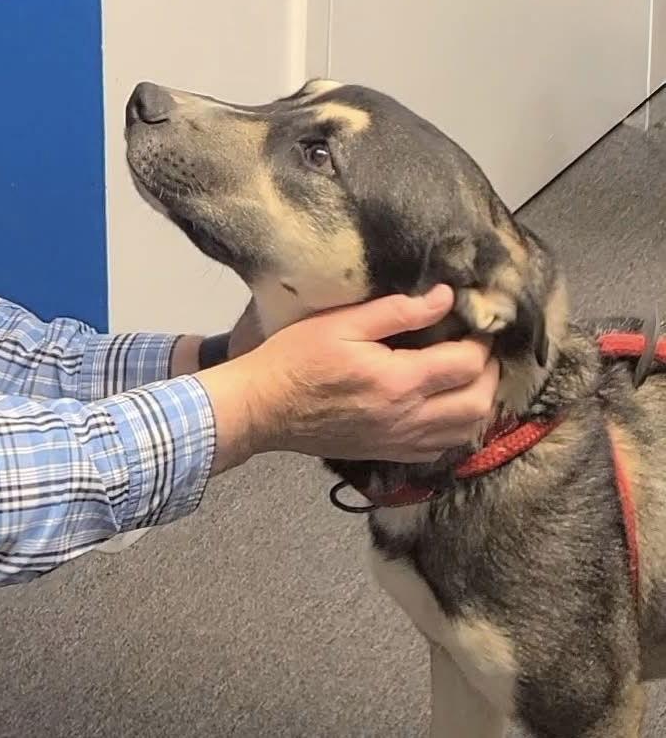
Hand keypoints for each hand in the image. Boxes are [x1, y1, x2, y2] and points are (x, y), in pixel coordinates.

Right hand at [196, 285, 498, 473]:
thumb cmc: (296, 358)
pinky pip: (440, 448)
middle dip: (489, 373)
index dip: (481, 341)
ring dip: (478, 402)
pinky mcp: (389, 454)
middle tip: (478, 347)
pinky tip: (444, 405)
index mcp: (399, 381)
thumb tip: (445, 297)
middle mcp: (408, 418)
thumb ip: (398, 310)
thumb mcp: (342, 322)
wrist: (263, 409)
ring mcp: (400, 442)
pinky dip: (455, 427)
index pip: (467, 365)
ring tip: (467, 374)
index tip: (475, 322)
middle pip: (477, 403)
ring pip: (465, 431)